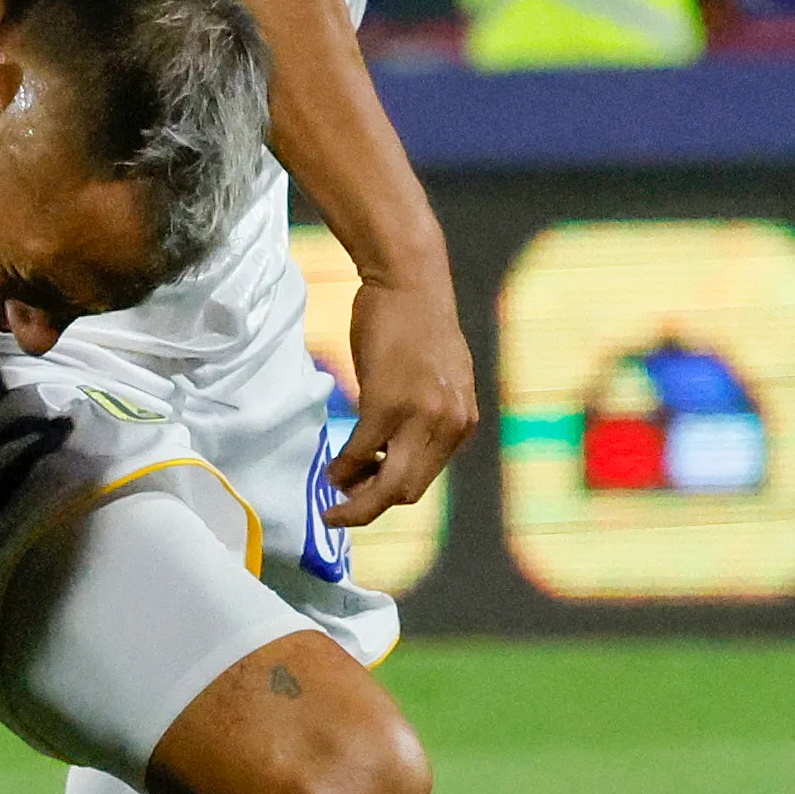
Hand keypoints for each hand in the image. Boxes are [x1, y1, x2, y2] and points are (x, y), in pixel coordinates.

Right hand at [324, 272, 478, 524]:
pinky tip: (332, 469)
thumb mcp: (437, 380)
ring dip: (356, 498)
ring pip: (388, 484)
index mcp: (462, 422)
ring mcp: (421, 416)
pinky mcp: (387, 403)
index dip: (391, 491)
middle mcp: (449, 424)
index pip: (426, 477)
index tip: (365, 490)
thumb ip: (425, 417)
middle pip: (408, 492)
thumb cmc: (416, 324)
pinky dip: (344, 468)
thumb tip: (392, 451)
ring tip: (333, 492)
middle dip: (371, 508)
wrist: (409, 282)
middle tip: (341, 511)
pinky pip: (362, 453)